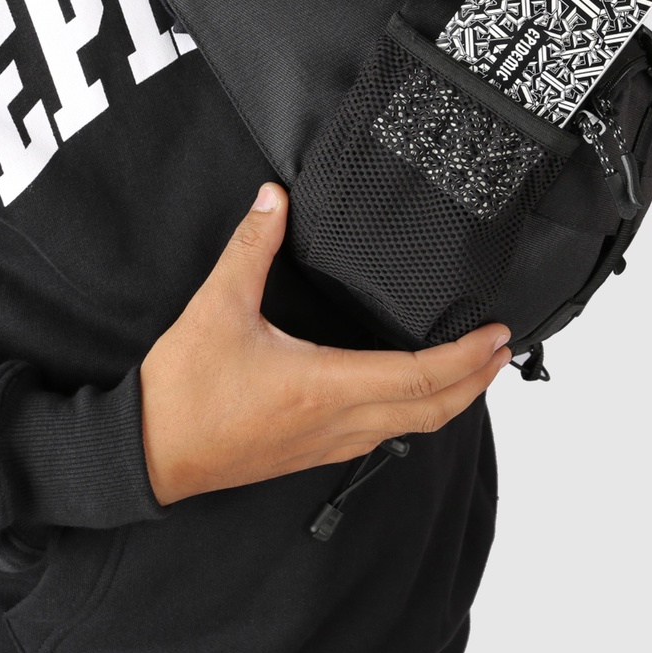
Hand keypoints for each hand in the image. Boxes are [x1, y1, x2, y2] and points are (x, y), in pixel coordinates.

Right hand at [139, 183, 511, 505]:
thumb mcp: (217, 307)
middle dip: (475, 381)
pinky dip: (415, 413)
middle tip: (501, 350)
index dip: (466, 357)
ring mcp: (328, 443)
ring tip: (470, 369)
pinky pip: (383, 436)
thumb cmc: (185, 391)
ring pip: (411, 428)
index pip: (419, 375)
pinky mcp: (313, 451)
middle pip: (431, 410)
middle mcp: (338, 422)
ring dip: (450, 399)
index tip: (497, 334)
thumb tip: (273, 198)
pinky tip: (409, 393)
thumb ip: (251, 247)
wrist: (149, 454)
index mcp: (325, 385)